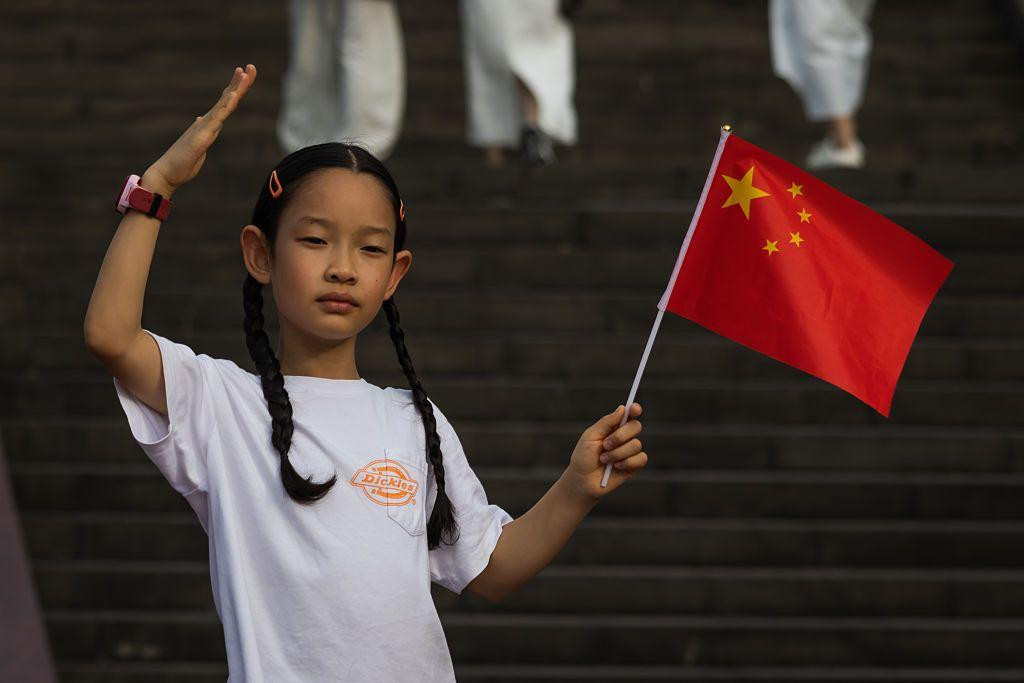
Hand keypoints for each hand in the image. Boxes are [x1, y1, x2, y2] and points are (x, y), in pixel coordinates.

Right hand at [144, 64, 256, 193]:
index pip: (226, 102)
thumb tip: (202, 120)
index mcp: (209, 123)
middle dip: (240, 82)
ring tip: (244, 73)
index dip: (235, 88)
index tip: (244, 73)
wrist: (167, 173)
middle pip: (228, 98)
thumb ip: (203, 131)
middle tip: (251, 66)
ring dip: (235, 88)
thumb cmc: (182, 161)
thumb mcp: (198, 144)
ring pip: (224, 104)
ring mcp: (205, 126)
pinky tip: (234, 96)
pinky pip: (217, 119)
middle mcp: (207, 121)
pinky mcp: (202, 135)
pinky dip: (226, 106)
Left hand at [563, 403, 645, 501]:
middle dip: (620, 436)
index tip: (634, 409)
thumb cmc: (583, 457)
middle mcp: (624, 437)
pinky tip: (616, 467)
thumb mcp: (591, 436)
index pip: (629, 414)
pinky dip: (627, 462)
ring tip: (604, 460)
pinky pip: (641, 458)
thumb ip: (606, 422)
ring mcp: (630, 451)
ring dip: (618, 453)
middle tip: (605, 445)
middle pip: (636, 426)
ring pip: (637, 444)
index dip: (634, 409)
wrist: (583, 481)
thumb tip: (623, 408)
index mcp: (613, 427)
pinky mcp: (634, 465)